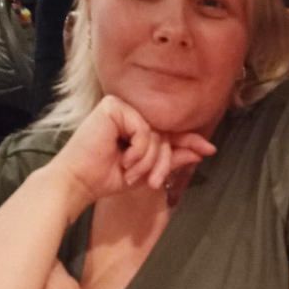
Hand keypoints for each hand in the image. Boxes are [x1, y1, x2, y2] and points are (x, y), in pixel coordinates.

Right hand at [49, 95, 215, 207]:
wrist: (78, 182)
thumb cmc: (105, 178)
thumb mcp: (146, 171)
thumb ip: (172, 159)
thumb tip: (202, 151)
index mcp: (134, 125)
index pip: (167, 131)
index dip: (189, 141)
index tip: (210, 150)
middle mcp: (128, 112)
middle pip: (164, 134)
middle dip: (163, 162)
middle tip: (152, 182)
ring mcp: (120, 107)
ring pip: (156, 133)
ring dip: (149, 160)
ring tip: (132, 173)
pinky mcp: (112, 106)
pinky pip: (144, 128)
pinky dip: (139, 149)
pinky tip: (124, 159)